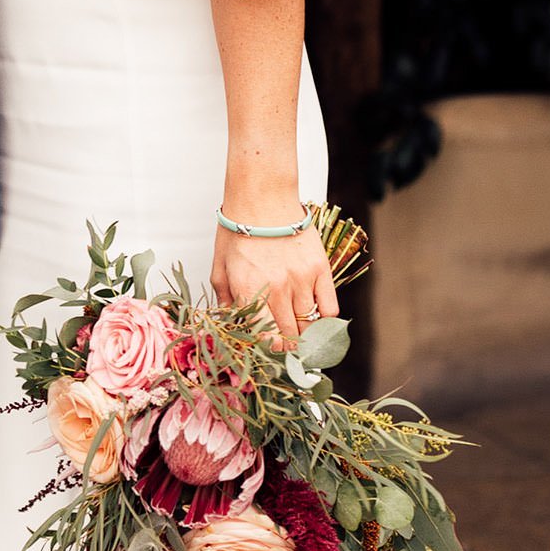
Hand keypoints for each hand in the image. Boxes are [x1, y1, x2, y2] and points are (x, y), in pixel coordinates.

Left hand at [211, 216, 335, 353]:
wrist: (263, 198)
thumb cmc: (238, 231)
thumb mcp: (220, 267)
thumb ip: (225, 300)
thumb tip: (231, 324)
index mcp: (247, 291)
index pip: (264, 338)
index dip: (269, 351)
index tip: (270, 352)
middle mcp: (276, 289)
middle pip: (288, 336)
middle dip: (287, 348)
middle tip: (287, 350)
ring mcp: (301, 280)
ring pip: (309, 326)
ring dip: (305, 336)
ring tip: (302, 337)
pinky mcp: (320, 269)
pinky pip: (329, 308)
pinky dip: (325, 320)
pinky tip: (317, 320)